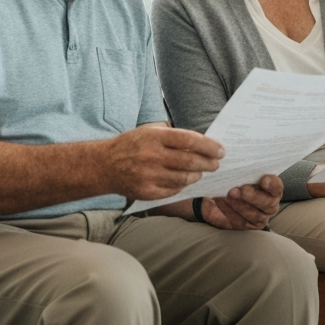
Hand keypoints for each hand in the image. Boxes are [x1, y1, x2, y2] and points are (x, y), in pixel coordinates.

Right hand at [103, 124, 223, 200]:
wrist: (103, 165)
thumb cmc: (131, 145)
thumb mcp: (149, 132)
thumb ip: (172, 136)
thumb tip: (202, 143)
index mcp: (154, 137)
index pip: (189, 140)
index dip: (208, 146)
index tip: (220, 150)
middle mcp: (152, 156)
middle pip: (190, 161)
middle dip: (208, 163)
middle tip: (216, 163)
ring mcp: (149, 176)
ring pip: (184, 178)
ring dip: (197, 175)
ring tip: (201, 172)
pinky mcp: (146, 192)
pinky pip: (173, 190)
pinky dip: (182, 186)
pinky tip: (184, 181)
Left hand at [201, 174, 282, 229]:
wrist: (223, 193)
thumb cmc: (238, 178)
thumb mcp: (243, 171)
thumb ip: (246, 168)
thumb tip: (241, 159)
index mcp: (272, 191)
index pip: (277, 188)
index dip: (272, 185)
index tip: (263, 179)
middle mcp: (268, 206)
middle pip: (266, 204)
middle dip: (252, 197)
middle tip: (237, 190)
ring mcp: (256, 218)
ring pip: (251, 215)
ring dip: (238, 205)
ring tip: (226, 195)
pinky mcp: (242, 226)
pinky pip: (236, 221)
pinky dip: (226, 211)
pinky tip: (218, 201)